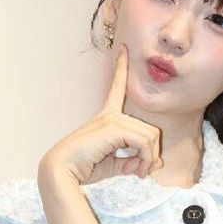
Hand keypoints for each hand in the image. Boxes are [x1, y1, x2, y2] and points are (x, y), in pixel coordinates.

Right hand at [37, 44, 163, 185]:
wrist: (63, 170)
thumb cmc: (85, 168)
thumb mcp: (115, 164)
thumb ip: (135, 161)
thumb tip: (158, 163)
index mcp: (106, 118)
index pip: (116, 89)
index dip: (121, 69)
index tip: (123, 50)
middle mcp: (110, 114)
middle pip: (150, 130)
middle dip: (151, 154)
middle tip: (140, 172)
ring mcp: (112, 118)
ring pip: (150, 137)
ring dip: (149, 159)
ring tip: (137, 173)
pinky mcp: (114, 127)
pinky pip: (143, 143)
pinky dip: (145, 160)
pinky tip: (135, 171)